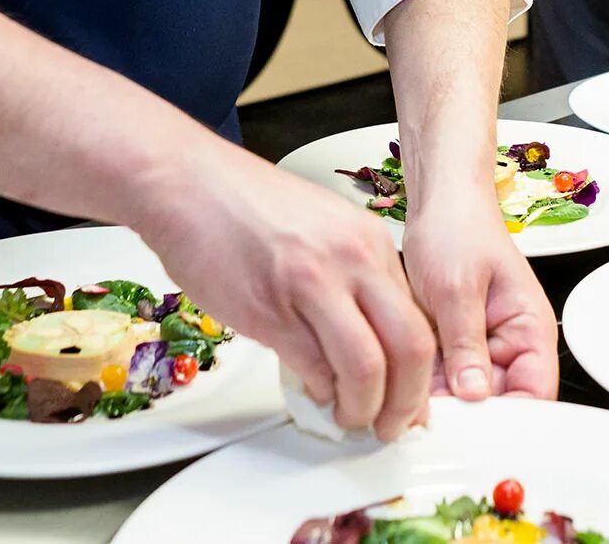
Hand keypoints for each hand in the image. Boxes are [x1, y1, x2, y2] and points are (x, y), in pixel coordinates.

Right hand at [137, 144, 435, 439]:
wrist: (187, 185)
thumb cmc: (244, 205)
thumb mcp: (324, 226)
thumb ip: (355, 274)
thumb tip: (375, 334)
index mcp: (369, 240)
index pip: (420, 318)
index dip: (422, 370)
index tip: (412, 395)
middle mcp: (351, 260)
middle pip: (410, 347)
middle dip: (406, 401)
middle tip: (393, 423)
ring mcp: (311, 286)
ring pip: (366, 368)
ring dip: (362, 408)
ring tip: (350, 417)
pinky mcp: (270, 311)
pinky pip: (314, 369)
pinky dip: (320, 393)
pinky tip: (315, 392)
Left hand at [402, 192, 557, 400]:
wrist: (437, 202)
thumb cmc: (458, 227)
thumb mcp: (457, 287)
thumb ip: (466, 344)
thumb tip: (473, 395)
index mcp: (530, 330)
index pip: (535, 394)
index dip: (510, 420)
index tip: (474, 432)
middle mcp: (511, 343)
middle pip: (499, 403)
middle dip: (467, 415)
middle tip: (431, 419)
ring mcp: (481, 346)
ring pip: (466, 396)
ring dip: (441, 401)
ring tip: (410, 399)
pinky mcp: (454, 344)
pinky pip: (443, 379)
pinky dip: (426, 383)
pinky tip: (403, 381)